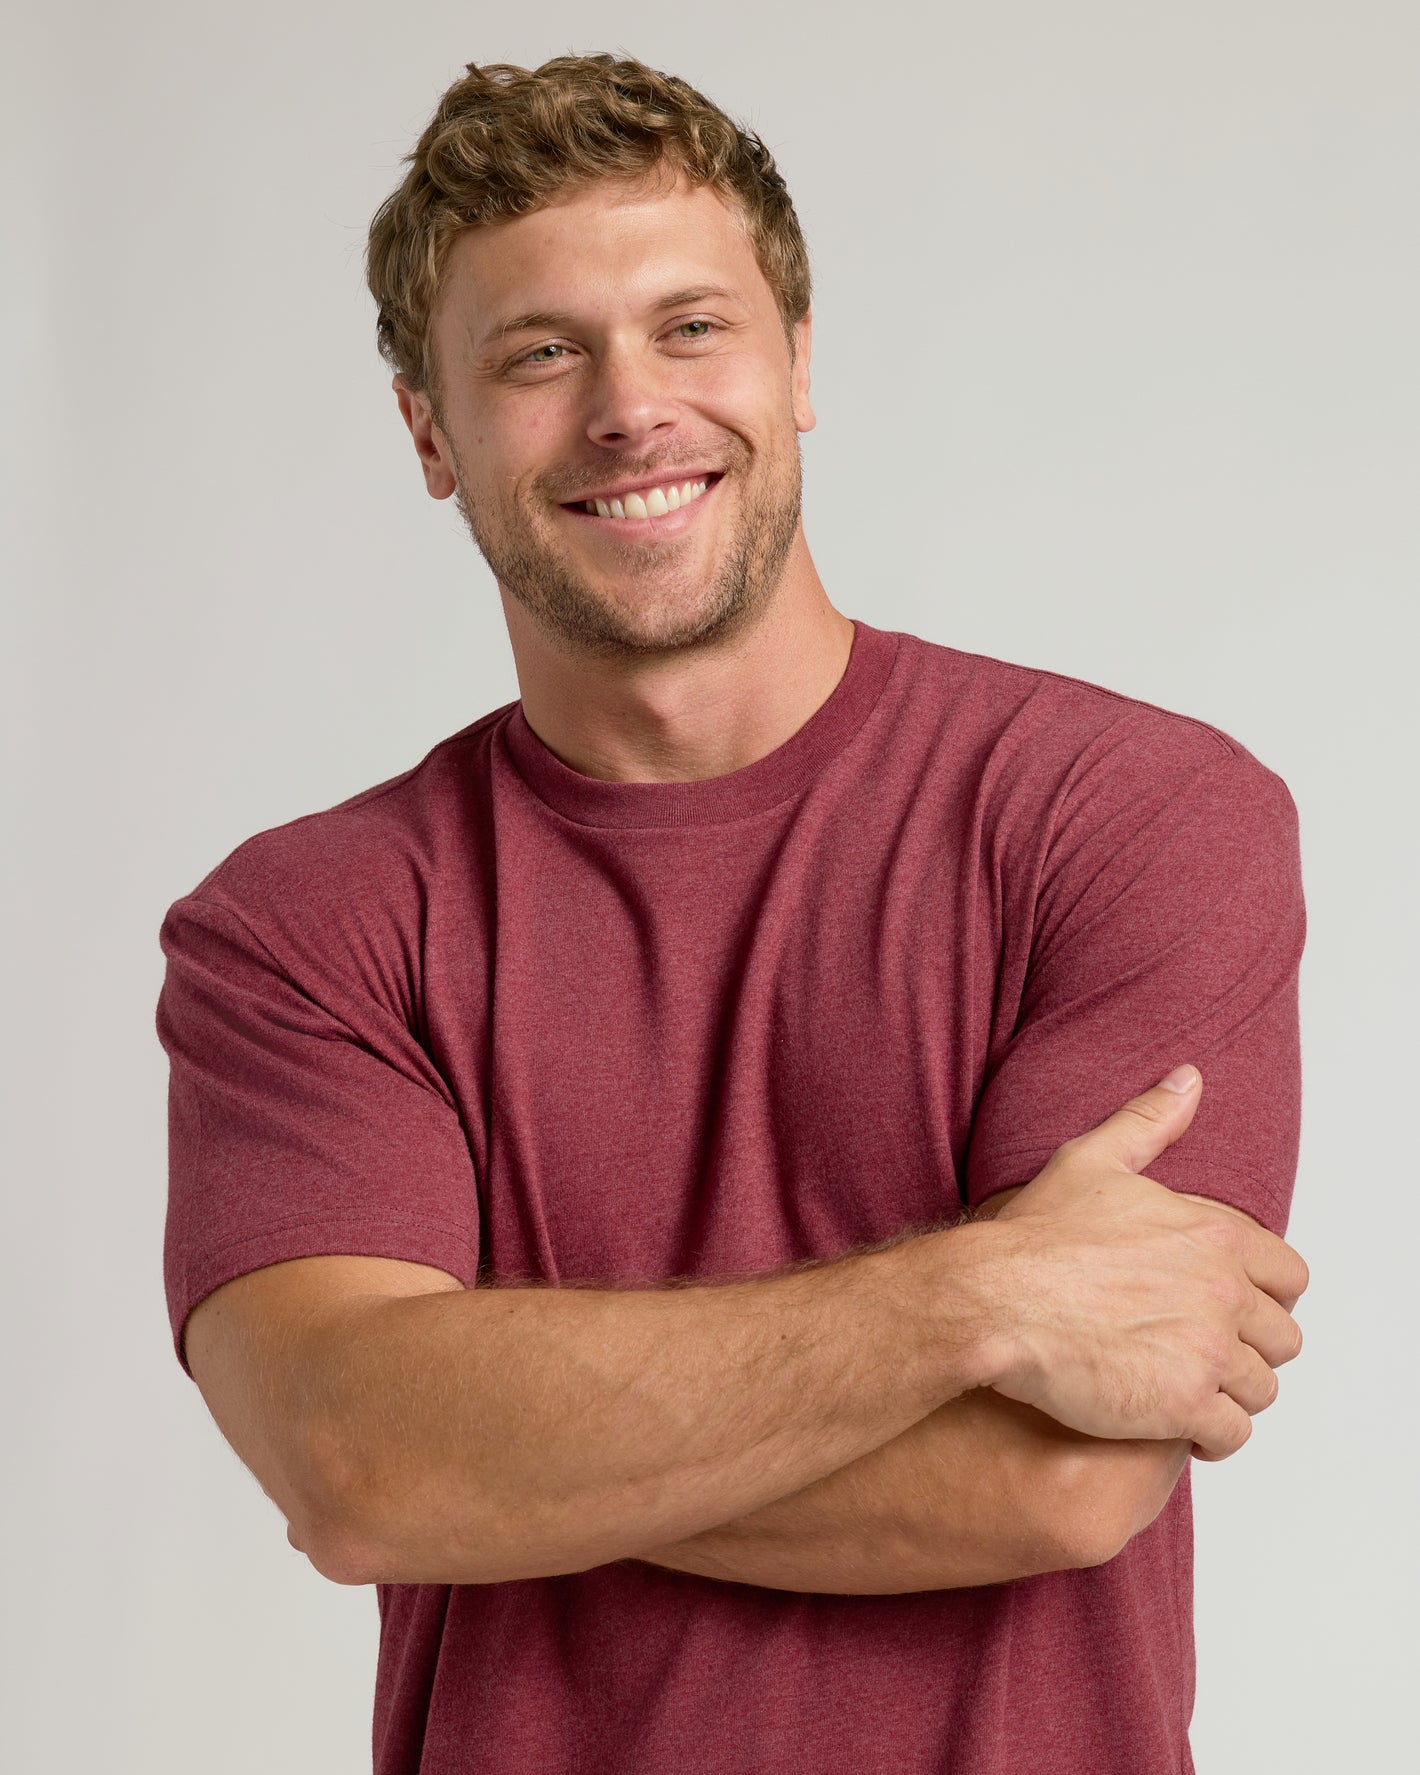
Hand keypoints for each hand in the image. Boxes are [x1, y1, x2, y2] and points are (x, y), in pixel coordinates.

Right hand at [975, 1067, 1308, 1461]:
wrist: (994, 1299)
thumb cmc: (1035, 1235)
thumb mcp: (1092, 1159)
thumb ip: (1150, 1120)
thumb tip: (1189, 1079)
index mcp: (1213, 1236)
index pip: (1288, 1277)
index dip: (1265, 1297)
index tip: (1231, 1309)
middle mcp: (1223, 1293)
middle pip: (1282, 1338)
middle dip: (1250, 1350)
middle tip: (1204, 1354)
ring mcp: (1206, 1351)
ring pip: (1261, 1390)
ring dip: (1231, 1395)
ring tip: (1190, 1392)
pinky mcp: (1182, 1405)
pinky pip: (1231, 1435)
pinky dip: (1213, 1437)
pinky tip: (1179, 1426)